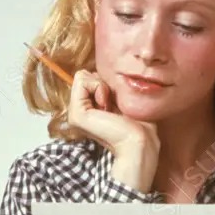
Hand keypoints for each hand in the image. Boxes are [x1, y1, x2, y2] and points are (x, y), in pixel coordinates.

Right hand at [67, 70, 160, 191]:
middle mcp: (78, 113)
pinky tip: (106, 106)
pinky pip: (82, 80)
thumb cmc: (139, 123)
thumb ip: (109, 89)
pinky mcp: (76, 114)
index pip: (88, 79)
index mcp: (88, 111)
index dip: (105, 83)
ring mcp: (74, 115)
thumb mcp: (122, 100)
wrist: (140, 141)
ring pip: (82, 77)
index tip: (116, 101)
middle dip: (103, 84)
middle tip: (112, 105)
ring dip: (102, 86)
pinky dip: (99, 87)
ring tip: (110, 107)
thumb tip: (97, 73)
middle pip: (84, 77)